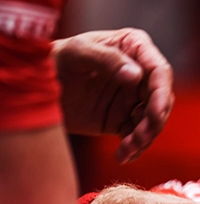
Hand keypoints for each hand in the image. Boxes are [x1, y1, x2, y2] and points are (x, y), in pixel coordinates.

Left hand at [53, 29, 173, 163]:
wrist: (34, 87)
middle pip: (161, 99)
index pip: (159, 71)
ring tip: (125, 150)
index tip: (154, 114)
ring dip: (145, 138)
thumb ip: (107, 59)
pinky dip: (135, 149)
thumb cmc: (54, 60)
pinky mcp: (123, 118)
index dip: (161, 94)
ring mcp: (133, 97)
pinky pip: (138, 135)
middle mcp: (139, 72)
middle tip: (138, 138)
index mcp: (134, 48)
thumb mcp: (77, 53)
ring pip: (153, 120)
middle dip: (154, 122)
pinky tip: (123, 156)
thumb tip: (136, 75)